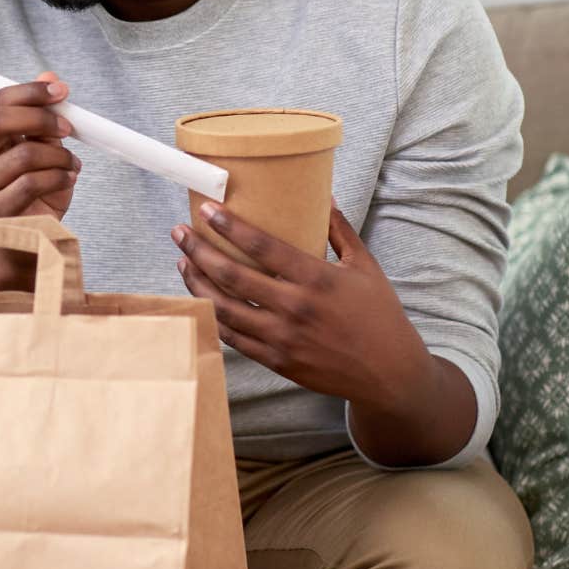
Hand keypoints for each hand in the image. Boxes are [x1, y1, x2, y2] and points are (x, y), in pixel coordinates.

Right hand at [0, 72, 79, 220]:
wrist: (27, 237)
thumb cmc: (32, 190)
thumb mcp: (42, 148)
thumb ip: (41, 116)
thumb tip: (49, 77)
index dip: (30, 92)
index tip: (61, 91)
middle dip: (40, 118)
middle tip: (66, 128)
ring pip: (24, 154)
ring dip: (59, 156)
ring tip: (72, 164)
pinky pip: (31, 183)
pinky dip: (58, 177)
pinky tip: (68, 179)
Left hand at [173, 202, 475, 465]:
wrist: (388, 373)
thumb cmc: (379, 315)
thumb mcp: (365, 266)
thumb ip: (340, 230)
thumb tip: (323, 195)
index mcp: (317, 279)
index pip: (262, 246)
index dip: (230, 227)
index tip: (206, 210)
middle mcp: (294, 308)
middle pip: (232, 276)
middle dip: (199, 251)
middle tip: (179, 232)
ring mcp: (282, 338)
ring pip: (224, 308)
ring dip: (197, 283)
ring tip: (182, 262)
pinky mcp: (276, 361)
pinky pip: (233, 338)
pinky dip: (213, 317)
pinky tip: (202, 299)